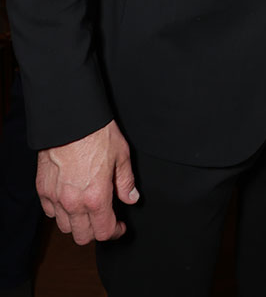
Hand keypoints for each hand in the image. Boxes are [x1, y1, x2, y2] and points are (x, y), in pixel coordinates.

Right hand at [36, 120, 138, 244]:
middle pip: (82, 236)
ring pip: (64, 227)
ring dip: (77, 223)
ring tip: (86, 209)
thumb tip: (132, 198)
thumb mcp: (121, 155)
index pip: (104, 232)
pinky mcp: (43, 189)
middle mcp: (74, 202)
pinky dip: (59, 211)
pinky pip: (50, 212)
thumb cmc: (96, 133)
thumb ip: (126, 181)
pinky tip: (70, 199)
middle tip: (104, 219)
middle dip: (96, 231)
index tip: (119, 226)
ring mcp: (55, 197)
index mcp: (96, 197)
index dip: (115, 232)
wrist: (70, 119)